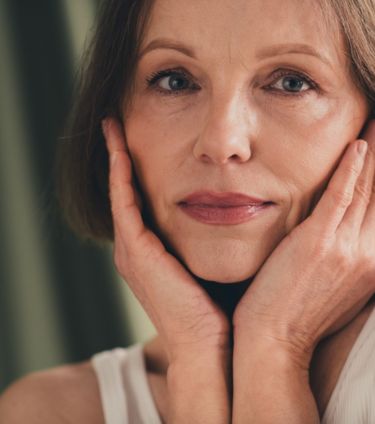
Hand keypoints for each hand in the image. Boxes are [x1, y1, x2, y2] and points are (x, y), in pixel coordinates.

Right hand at [103, 117, 230, 422]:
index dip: (136, 170)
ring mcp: (132, 251)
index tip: (138, 141)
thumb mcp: (212, 263)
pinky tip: (121, 149)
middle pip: (124, 193)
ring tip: (113, 129)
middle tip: (117, 126)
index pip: (139, 201)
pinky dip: (120, 175)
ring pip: (120, 193)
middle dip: (119, 159)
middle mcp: (135, 250)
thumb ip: (214, 238)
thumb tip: (240, 211)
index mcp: (151, 253)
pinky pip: (124, 202)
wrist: (209, 347)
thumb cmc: (218, 308)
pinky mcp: (136, 252)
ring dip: (116, 160)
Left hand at [233, 121, 374, 367]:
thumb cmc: (297, 313)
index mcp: (373, 263)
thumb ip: (349, 255)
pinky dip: (351, 170)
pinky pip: (340, 198)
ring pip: (368, 189)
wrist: (275, 341)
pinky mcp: (319, 244)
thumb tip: (351, 232)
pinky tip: (357, 145)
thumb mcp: (336, 285)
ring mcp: (347, 248)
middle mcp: (369, 254)